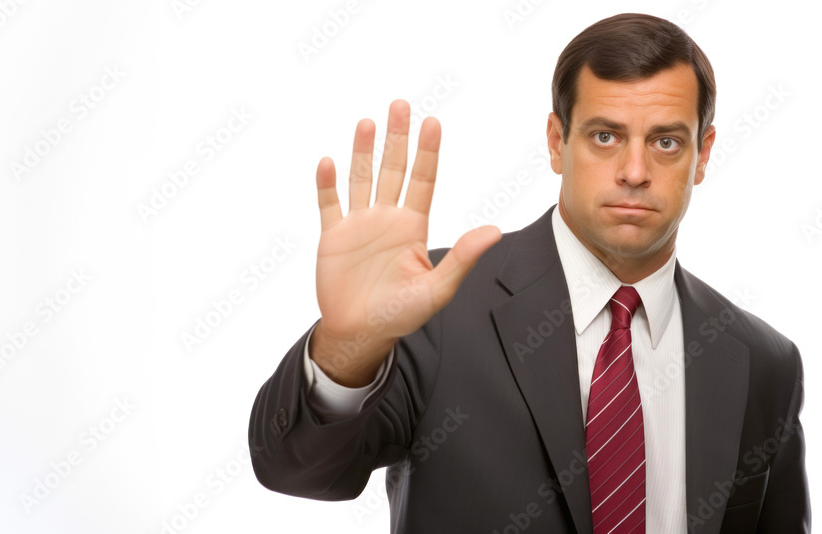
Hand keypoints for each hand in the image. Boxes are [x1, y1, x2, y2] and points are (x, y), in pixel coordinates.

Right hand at [310, 100, 501, 385]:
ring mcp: (359, 225)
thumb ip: (462, 258)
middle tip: (400, 104)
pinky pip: (329, 204)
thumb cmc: (401, 314)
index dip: (427, 151)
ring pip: (362, 178)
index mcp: (413, 226)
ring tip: (367, 122)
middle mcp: (387, 218)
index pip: (422, 180)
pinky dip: (327, 184)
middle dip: (397, 137)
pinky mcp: (333, 236)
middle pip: (393, 169)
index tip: (432, 122)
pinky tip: (329, 162)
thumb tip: (494, 231)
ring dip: (363, 151)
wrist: (360, 333)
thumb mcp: (436, 289)